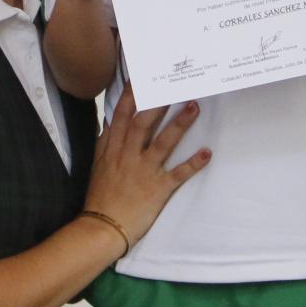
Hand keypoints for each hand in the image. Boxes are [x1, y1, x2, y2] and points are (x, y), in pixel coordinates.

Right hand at [83, 84, 207, 247]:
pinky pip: (178, 174)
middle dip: (158, 103)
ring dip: (179, 125)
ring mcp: (144, 172)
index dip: (132, 96)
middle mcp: (129, 156)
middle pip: (143, 124)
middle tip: (174, 85)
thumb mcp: (98, 165)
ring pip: (163, 143)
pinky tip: (207, 152)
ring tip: (194, 107)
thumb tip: (109, 120)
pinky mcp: (158, 189)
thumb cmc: (100, 196)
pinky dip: (193, 164)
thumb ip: (105, 142)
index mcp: (113, 149)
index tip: (142, 77)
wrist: (101, 229)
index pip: (122, 117)